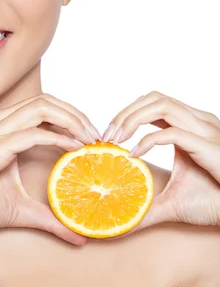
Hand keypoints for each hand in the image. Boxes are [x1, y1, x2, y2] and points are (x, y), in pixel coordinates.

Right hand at [0, 93, 99, 245]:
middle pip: (46, 100)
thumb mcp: (19, 207)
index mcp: (0, 127)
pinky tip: (74, 150)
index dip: (70, 117)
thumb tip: (78, 235)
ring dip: (72, 119)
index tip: (90, 139)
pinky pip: (34, 133)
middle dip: (76, 114)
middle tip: (97, 136)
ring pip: (42, 107)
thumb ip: (48, 216)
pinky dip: (59, 138)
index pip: (41, 107)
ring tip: (90, 138)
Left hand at [104, 90, 219, 228]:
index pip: (154, 103)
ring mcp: (204, 132)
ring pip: (162, 105)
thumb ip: (148, 201)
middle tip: (107, 134)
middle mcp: (198, 123)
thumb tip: (124, 219)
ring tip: (116, 139)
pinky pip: (172, 132)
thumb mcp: (173, 198)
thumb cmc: (214, 203)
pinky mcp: (208, 146)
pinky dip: (148, 140)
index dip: (128, 112)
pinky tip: (134, 154)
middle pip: (154, 98)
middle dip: (125, 112)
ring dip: (132, 119)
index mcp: (190, 128)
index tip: (110, 133)